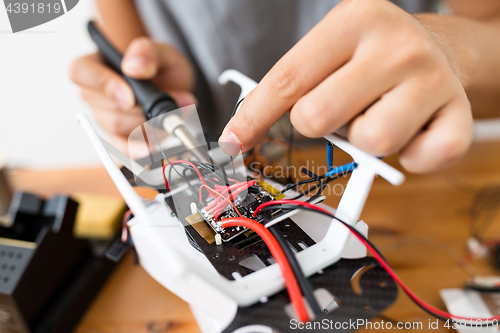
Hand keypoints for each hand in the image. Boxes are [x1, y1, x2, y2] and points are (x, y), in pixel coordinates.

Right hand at [70, 37, 195, 151]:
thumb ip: (147, 51)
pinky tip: (151, 146)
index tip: (130, 96)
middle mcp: (94, 93)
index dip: (104, 85)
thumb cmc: (160, 67)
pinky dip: (138, 148)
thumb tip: (134, 66)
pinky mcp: (118, 137)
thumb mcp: (161, 51)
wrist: (174, 86)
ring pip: (118, 127)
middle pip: (107, 108)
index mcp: (96, 64)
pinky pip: (121, 148)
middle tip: (167, 100)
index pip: (81, 72)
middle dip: (141, 108)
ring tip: (170, 110)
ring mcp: (104, 117)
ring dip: (148, 122)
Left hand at [219, 0, 472, 172]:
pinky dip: (409, 158)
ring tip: (378, 115)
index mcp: (353, 20)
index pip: (286, 79)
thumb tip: (242, 132)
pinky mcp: (459, 114)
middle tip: (337, 110)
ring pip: (370, 141)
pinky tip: (411, 132)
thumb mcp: (332, 50)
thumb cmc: (374, 55)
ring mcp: (432, 78)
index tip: (233, 141)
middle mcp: (395, 45)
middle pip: (318, 116)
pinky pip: (420, 161)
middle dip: (317, 124)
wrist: (443, 47)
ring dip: (365, 139)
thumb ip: (292, 84)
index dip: (253, 117)